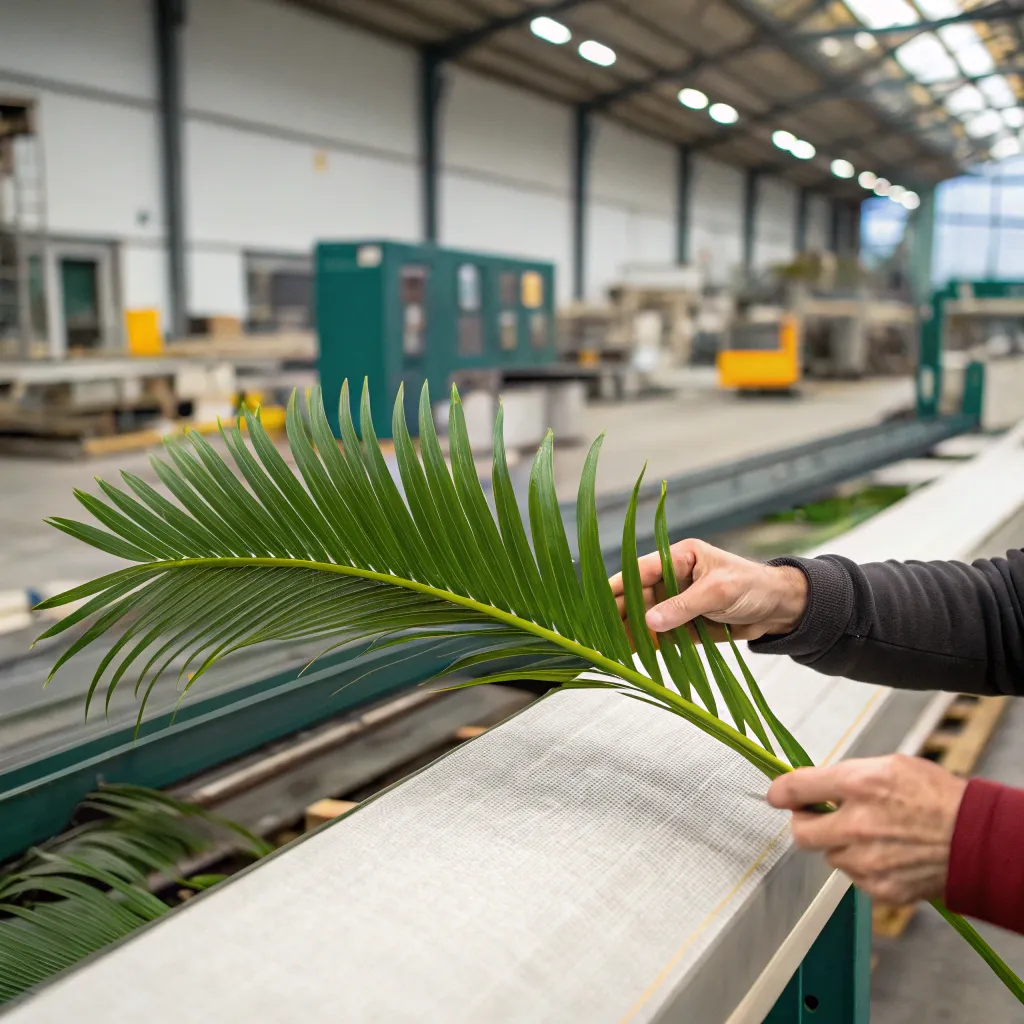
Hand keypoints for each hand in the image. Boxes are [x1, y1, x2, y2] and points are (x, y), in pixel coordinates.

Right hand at [608, 538, 808, 640]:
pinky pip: (658, 636)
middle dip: (616, 614)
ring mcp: (676, 604)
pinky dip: (644, 645)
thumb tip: (649, 621)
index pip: (640, 570)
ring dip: (626, 632)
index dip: (617, 585)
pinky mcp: (683, 626)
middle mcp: (672, 580)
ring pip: (643, 618)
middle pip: (636, 597)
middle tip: (595, 631)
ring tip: (605, 648)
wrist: (781, 610)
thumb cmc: (754, 586)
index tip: (596, 600)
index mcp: (678, 558)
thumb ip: (684, 606)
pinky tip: (627, 655)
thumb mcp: (719, 592)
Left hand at [767, 755, 966, 904]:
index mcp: (859, 785)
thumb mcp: (889, 765)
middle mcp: (857, 824)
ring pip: (830, 856)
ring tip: (872, 834)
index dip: (780, 791)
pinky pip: (855, 877)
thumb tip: (813, 784)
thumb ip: (846, 775)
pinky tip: (888, 853)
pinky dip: (863, 866)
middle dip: (804, 824)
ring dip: (840, 845)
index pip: (798, 787)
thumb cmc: (936, 796)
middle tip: (817, 817)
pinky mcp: (880, 887)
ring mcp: (868, 860)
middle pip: (800, 833)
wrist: (976, 840)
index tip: (776, 794)